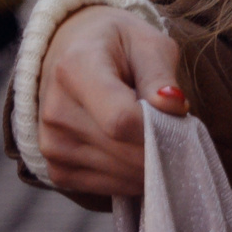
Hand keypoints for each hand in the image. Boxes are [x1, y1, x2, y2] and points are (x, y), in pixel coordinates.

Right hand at [38, 4, 185, 196]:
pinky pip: (106, 188)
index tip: (180, 117)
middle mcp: (55, 110)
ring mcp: (51, 144)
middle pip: (122, 151)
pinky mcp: (56, 169)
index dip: (158, 128)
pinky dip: (132, 176)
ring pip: (118, 174)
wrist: (73, 52)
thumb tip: (175, 107)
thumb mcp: (147, 44)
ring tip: (155, 136)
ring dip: (149, 164)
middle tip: (177, 129)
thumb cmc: (118, 45)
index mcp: (75, 68)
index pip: (120, 120)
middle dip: (161, 147)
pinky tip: (138, 154)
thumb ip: (161, 75)